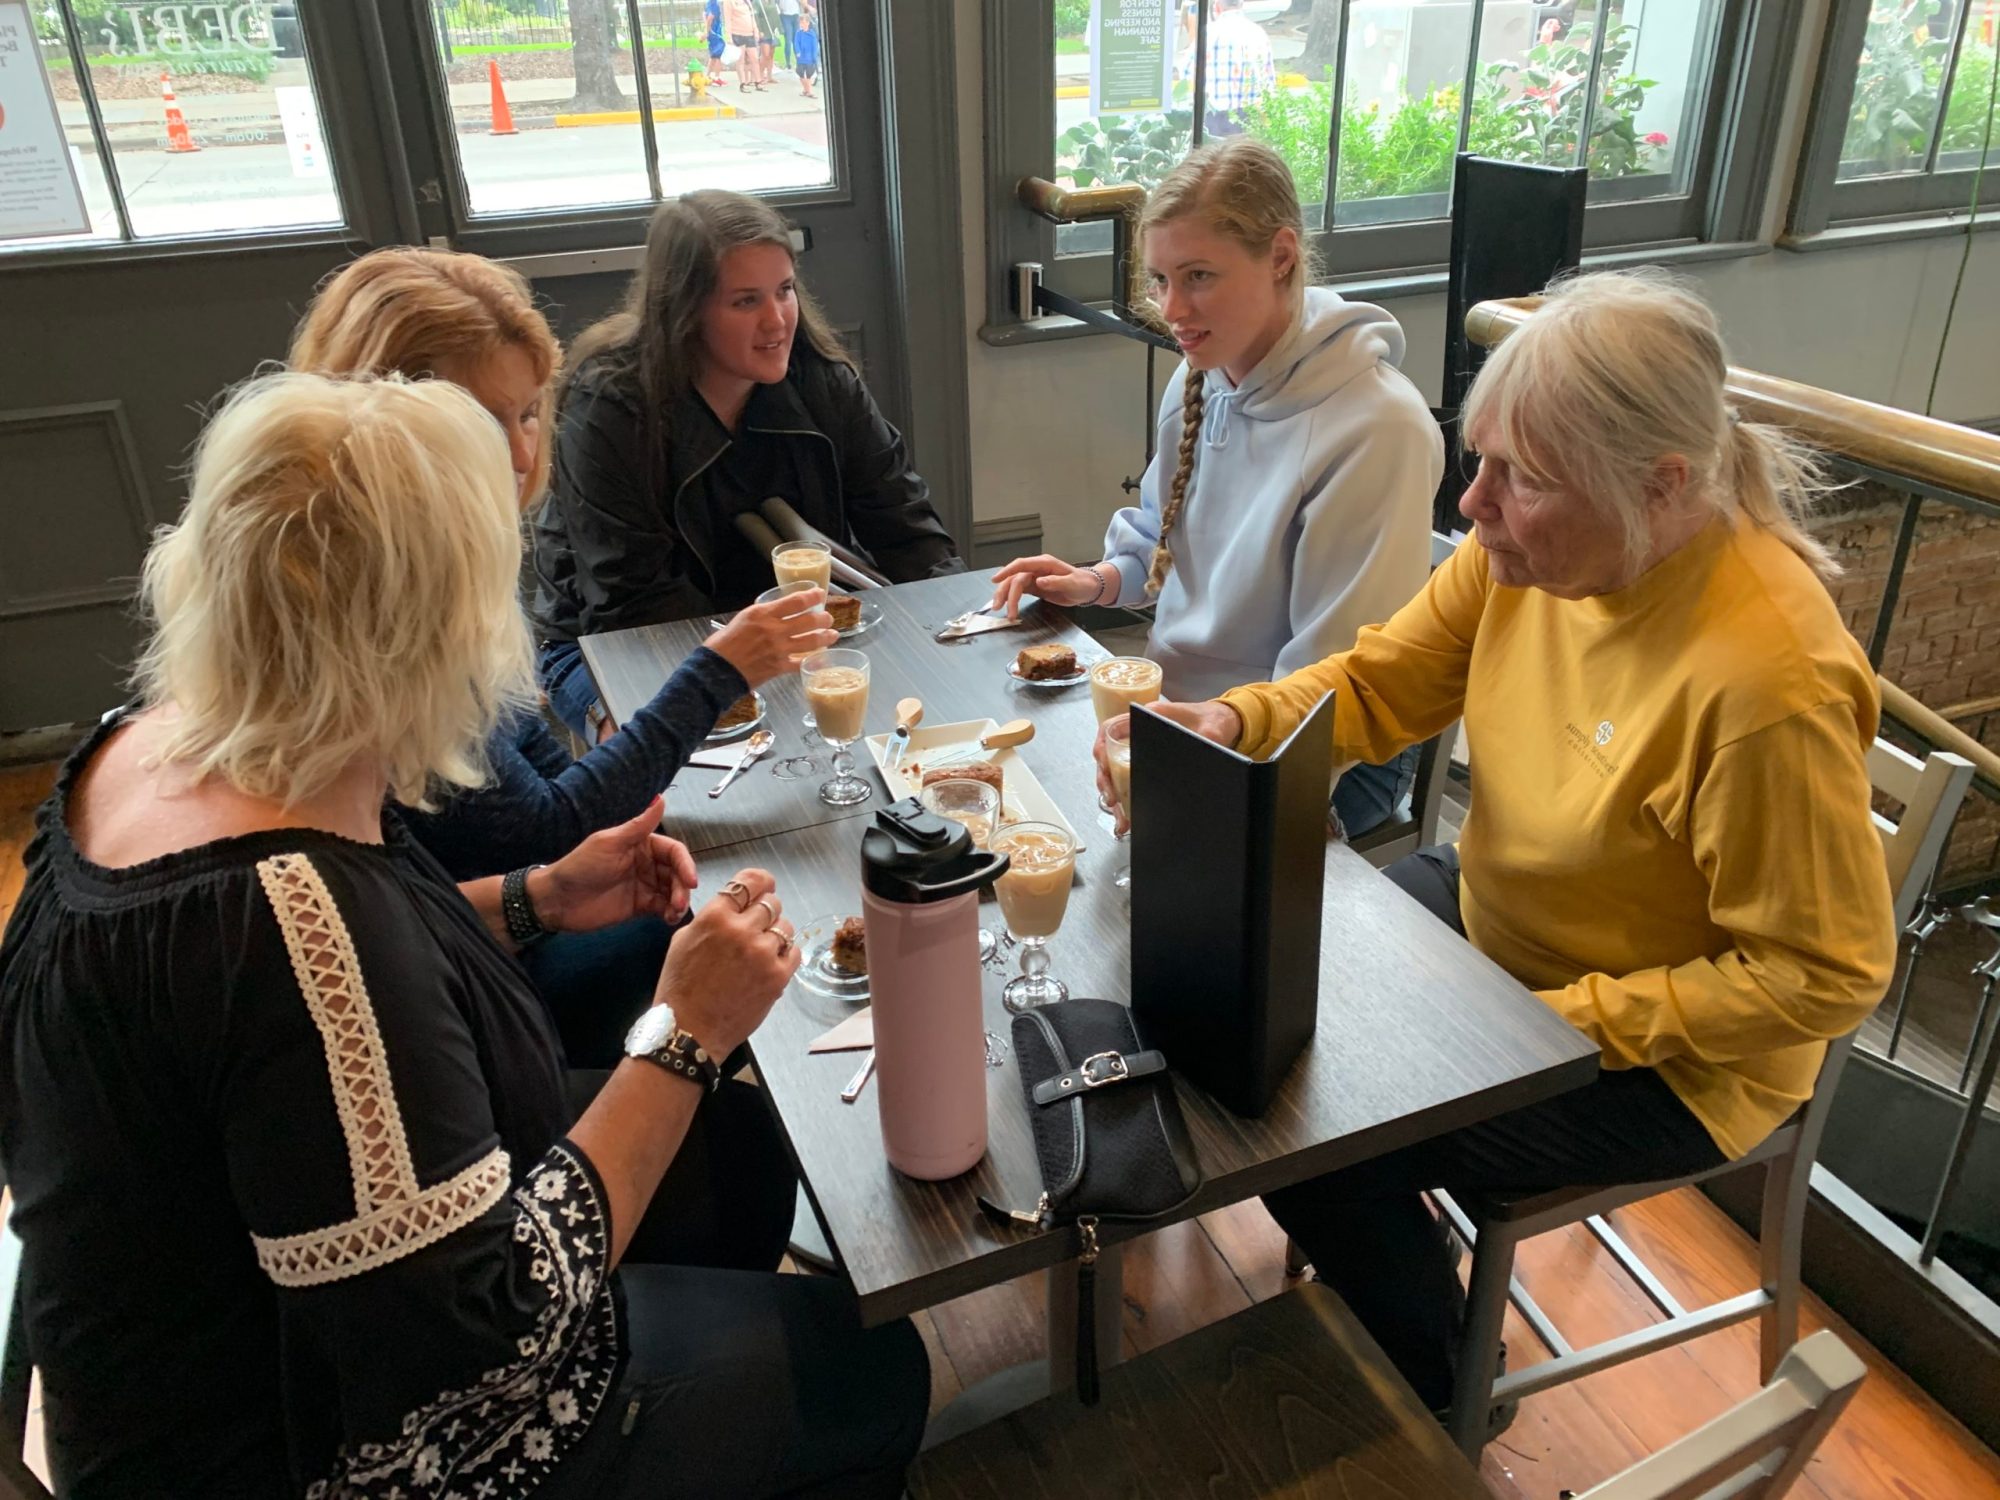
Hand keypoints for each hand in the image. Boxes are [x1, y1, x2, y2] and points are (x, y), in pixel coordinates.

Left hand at [530, 797, 697, 934]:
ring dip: (679, 902)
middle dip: (682, 887)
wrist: (556, 901)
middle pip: (677, 873)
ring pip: (673, 891)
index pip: (674, 851)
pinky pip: (663, 907)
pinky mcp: (640, 906)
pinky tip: (668, 918)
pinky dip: (670, 913)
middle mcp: (646, 863)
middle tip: (679, 903)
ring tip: (673, 913)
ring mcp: (644, 885)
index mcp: (641, 844)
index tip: (690, 881)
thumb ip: (638, 825)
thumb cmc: (579, 867)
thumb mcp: (609, 843)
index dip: (685, 864)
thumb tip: (661, 798)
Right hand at [652, 868, 799, 1057]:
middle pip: (771, 902)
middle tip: (755, 928)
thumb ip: (713, 916)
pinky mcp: (778, 976)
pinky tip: (767, 965)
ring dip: (775, 934)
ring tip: (757, 952)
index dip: (760, 882)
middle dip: (764, 912)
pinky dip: (784, 955)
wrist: (689, 1030)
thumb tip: (736, 903)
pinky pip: (794, 951)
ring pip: (785, 925)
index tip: (764, 886)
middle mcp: (741, 930)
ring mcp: (762, 953)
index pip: (751, 881)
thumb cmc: (681, 988)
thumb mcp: (684, 939)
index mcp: (715, 916)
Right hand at [705, 587, 835, 687]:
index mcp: (763, 614)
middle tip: (828, 617)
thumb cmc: (722, 644)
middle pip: (809, 620)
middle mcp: (774, 629)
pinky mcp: (779, 667)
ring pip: (811, 641)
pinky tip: (821, 659)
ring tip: (832, 634)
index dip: (812, 596)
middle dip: (823, 618)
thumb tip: (775, 615)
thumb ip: (762, 616)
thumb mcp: (742, 619)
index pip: (795, 601)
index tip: (820, 594)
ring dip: (825, 637)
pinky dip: (813, 661)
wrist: (716, 669)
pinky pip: (802, 663)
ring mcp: (778, 649)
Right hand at [988, 555, 1105, 619]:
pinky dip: (1011, 599)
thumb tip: (1039, 581)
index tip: (995, 580)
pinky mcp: (1034, 587)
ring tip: (1000, 610)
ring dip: (1005, 596)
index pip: (1021, 565)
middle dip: (1005, 591)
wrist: (1088, 589)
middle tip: (999, 607)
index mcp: (1044, 564)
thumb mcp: (1072, 583)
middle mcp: (1036, 569)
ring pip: (1013, 585)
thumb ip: (1056, 582)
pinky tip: (1007, 607)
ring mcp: (1034, 578)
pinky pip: (1019, 591)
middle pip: (1014, 577)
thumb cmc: (1082, 584)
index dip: (1007, 571)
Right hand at [1091, 700, 1241, 833]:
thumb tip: (1196, 752)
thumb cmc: (1215, 719)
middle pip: (1109, 755)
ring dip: (1114, 793)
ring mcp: (1141, 747)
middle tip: (1111, 799)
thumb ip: (1204, 739)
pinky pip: (1129, 779)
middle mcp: (1140, 731)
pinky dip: (1126, 797)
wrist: (1224, 724)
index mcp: (1148, 716)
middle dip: (1106, 780)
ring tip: (1120, 815)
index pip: (1112, 727)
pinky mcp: (1148, 761)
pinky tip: (1128, 814)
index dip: (1101, 746)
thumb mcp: (1210, 730)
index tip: (1101, 763)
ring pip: (1116, 771)